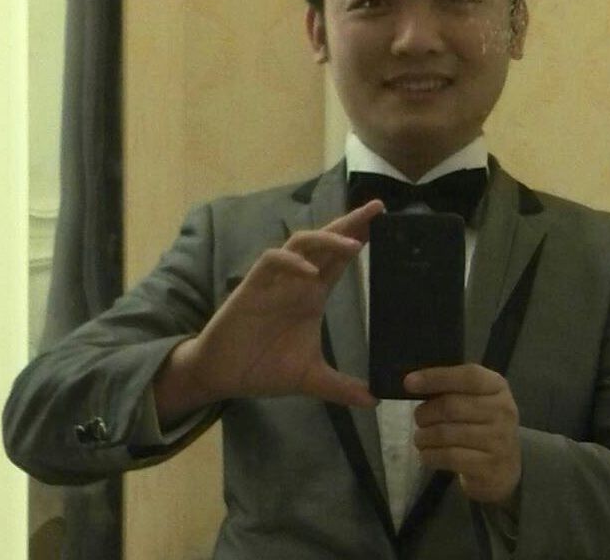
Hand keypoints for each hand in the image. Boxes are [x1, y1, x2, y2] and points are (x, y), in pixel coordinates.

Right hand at [181, 199, 383, 409]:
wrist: (223, 375)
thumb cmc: (263, 368)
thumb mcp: (310, 378)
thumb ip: (342, 387)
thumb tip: (376, 401)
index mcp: (312, 296)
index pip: (340, 261)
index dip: (360, 238)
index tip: (386, 223)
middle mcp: (297, 282)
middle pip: (326, 242)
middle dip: (350, 224)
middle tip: (378, 208)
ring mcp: (275, 281)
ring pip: (300, 243)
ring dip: (326, 240)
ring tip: (352, 244)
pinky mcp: (252, 287)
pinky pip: (271, 262)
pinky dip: (291, 263)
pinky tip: (310, 273)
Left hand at [405, 363, 520, 503]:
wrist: (505, 467)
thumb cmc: (480, 423)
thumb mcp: (474, 398)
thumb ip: (450, 387)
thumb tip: (413, 382)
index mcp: (497, 386)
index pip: (468, 376)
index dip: (436, 377)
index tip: (408, 383)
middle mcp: (503, 411)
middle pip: (451, 406)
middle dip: (425, 413)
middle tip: (418, 419)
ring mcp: (499, 441)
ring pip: (446, 434)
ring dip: (424, 436)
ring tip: (421, 438)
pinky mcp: (490, 467)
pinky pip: (449, 457)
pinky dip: (430, 455)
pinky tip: (426, 454)